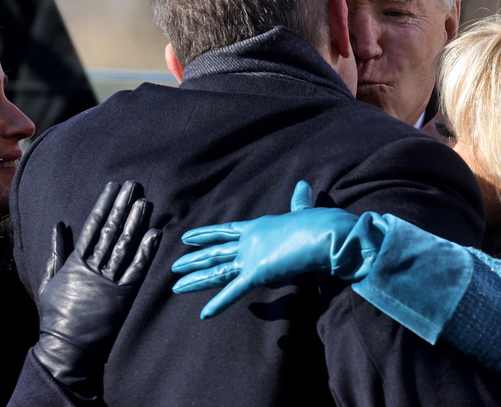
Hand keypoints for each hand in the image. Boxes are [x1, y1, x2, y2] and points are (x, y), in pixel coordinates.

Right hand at [33, 180, 160, 392]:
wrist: (66, 348)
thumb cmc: (55, 316)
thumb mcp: (50, 281)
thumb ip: (57, 252)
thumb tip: (59, 224)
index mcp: (76, 262)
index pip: (93, 226)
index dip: (104, 205)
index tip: (113, 187)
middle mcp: (93, 267)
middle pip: (111, 230)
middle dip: (122, 205)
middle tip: (134, 184)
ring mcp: (109, 281)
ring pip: (125, 245)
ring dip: (136, 222)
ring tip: (145, 201)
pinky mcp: (123, 296)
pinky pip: (137, 270)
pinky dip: (147, 251)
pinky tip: (155, 233)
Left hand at [171, 180, 382, 318]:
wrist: (327, 232)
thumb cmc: (320, 223)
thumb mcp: (306, 212)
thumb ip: (300, 203)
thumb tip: (304, 185)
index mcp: (258, 226)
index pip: (226, 231)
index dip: (206, 235)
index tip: (188, 237)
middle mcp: (249, 241)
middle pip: (216, 253)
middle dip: (194, 261)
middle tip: (174, 267)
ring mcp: (251, 256)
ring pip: (217, 271)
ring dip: (196, 280)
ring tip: (175, 286)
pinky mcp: (258, 272)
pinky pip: (235, 291)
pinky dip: (220, 304)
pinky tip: (204, 314)